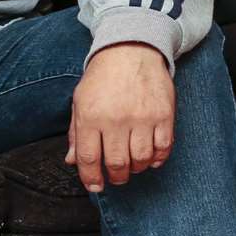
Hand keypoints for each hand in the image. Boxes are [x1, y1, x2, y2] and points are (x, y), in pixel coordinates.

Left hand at [67, 42, 174, 192]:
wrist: (131, 49)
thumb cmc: (104, 77)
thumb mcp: (80, 101)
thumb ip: (76, 133)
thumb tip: (72, 161)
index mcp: (90, 116)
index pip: (88, 159)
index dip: (91, 178)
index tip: (96, 186)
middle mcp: (116, 119)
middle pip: (116, 164)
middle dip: (116, 177)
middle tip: (117, 176)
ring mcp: (142, 117)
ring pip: (140, 160)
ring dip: (136, 169)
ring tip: (133, 164)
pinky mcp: (163, 115)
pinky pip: (163, 148)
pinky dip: (157, 159)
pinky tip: (151, 157)